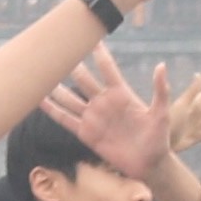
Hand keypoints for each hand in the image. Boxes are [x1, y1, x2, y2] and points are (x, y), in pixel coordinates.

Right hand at [42, 52, 174, 182]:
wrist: (148, 163)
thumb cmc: (158, 137)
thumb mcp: (162, 113)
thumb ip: (160, 90)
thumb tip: (161, 65)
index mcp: (121, 94)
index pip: (107, 68)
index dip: (99, 53)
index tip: (89, 36)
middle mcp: (104, 102)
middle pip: (84, 80)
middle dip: (71, 65)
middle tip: (58, 49)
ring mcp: (93, 117)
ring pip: (70, 98)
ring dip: (57, 87)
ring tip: (42, 73)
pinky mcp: (86, 133)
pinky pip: (65, 119)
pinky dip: (52, 110)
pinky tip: (39, 100)